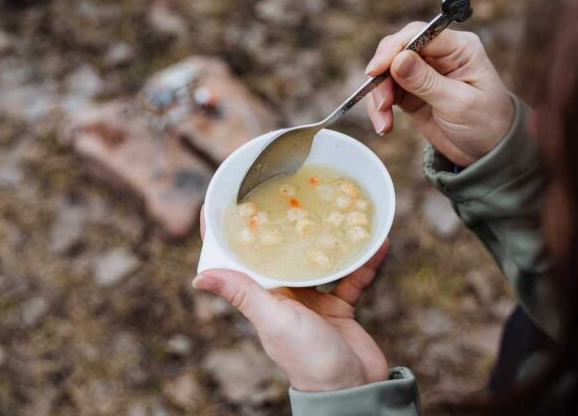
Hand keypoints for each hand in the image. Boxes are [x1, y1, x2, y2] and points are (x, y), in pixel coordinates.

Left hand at [193, 208, 389, 391]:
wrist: (352, 390)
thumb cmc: (307, 357)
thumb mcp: (274, 320)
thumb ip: (244, 294)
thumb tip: (197, 279)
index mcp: (262, 296)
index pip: (239, 257)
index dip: (231, 230)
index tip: (228, 195)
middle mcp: (284, 295)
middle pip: (280, 251)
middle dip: (284, 223)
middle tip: (289, 187)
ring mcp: (312, 300)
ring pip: (318, 258)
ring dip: (328, 236)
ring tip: (338, 208)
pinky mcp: (340, 306)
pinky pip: (353, 276)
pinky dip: (365, 261)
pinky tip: (379, 241)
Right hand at [365, 22, 513, 166]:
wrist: (488, 152)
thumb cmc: (486, 124)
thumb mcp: (458, 104)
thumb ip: (427, 81)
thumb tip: (397, 59)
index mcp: (459, 48)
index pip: (419, 35)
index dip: (393, 49)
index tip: (374, 71)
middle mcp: (439, 55)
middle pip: (397, 50)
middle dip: (382, 76)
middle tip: (381, 104)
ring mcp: (424, 72)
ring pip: (387, 72)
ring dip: (378, 96)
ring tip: (383, 124)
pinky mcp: (412, 91)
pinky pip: (387, 91)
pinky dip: (380, 108)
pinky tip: (384, 126)